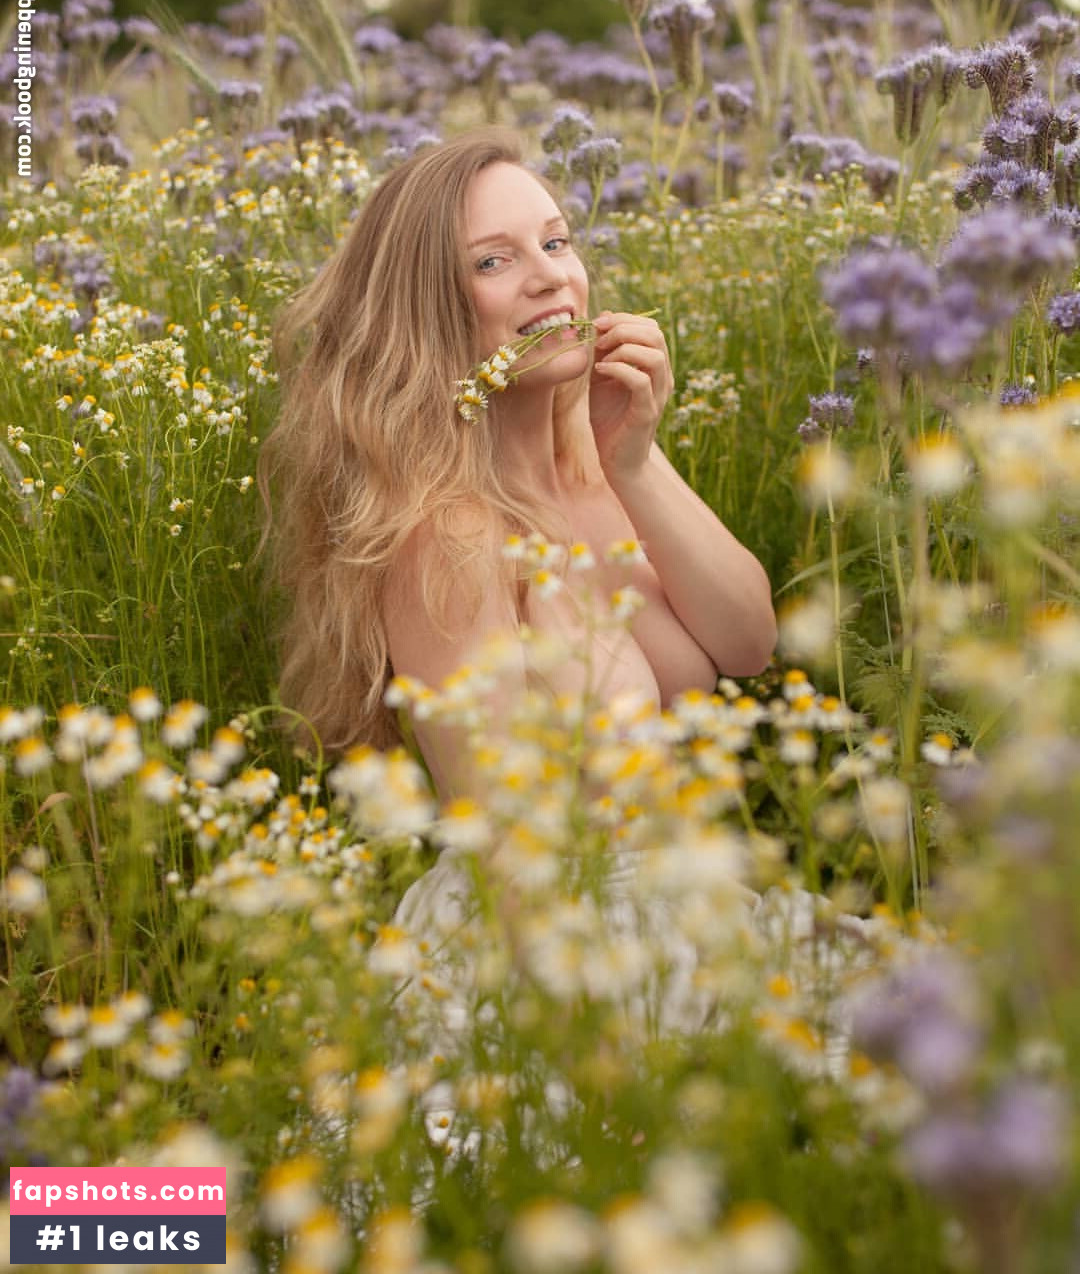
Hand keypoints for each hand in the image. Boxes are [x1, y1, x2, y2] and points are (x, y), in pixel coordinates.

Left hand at [588, 311, 673, 483]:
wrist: (616, 461)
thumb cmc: (609, 419)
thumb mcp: (602, 378)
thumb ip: (603, 351)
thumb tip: (603, 317)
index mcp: (656, 367)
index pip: (651, 328)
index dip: (624, 319)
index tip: (598, 325)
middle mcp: (663, 378)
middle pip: (655, 335)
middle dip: (623, 328)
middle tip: (598, 339)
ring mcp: (658, 395)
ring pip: (654, 355)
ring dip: (623, 349)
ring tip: (600, 359)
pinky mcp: (647, 412)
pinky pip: (640, 381)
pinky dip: (618, 370)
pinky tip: (600, 372)